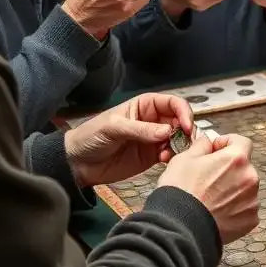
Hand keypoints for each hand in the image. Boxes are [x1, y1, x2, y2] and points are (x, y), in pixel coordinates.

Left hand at [64, 93, 193, 186]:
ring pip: (178, 138)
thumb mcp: (114, 127)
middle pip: (180, 121)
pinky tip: (164, 160)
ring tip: (170, 153)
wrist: (78, 163)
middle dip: (186, 130)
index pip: (172, 103)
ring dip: (181, 145)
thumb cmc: (92, 136)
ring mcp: (154, 139)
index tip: (187, 126)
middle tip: (185, 143)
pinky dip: (173, 156)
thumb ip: (141, 129)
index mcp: (145, 106)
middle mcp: (153, 121)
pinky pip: (170, 154)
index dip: (183, 112)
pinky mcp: (152, 157)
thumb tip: (167, 131)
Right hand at [158, 133, 259, 243]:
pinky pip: (245, 208)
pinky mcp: (250, 220)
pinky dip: (234, 209)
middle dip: (229, 169)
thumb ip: (202, 145)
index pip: (242, 142)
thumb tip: (208, 142)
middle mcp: (250, 178)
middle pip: (244, 167)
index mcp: (236, 158)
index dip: (227, 143)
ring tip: (211, 198)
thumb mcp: (184, 158)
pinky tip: (217, 212)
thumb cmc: (181, 192)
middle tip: (209, 178)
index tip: (216, 150)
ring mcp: (252, 200)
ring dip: (232, 189)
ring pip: (245, 188)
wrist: (179, 228)